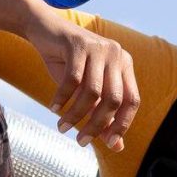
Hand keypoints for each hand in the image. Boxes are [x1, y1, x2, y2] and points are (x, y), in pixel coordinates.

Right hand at [45, 24, 138, 151]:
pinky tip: (53, 108)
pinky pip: (72, 79)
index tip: (108, 144)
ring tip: (62, 127)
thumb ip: (103, 115)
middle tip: (80, 141)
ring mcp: (98, 48)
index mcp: (125, 65)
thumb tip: (116, 146)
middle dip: (97, 125)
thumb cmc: (69, 63)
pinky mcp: (78, 43)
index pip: (132, 101)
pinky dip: (62, 97)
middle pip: (113, 99)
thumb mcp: (87, 90)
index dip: (122, 124)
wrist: (45, 30)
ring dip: (76, 114)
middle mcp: (116, 55)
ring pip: (92, 92)